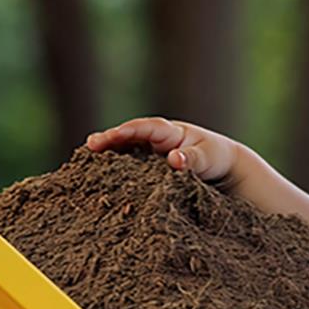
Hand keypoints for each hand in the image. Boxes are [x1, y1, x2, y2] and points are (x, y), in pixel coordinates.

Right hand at [86, 117, 240, 187]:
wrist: (223, 169)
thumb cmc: (215, 159)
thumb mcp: (208, 158)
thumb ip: (193, 159)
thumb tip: (174, 159)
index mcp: (170, 132)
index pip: (145, 128)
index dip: (127, 131)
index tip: (111, 136)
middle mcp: (155, 140)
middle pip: (128, 136)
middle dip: (109, 140)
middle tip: (90, 145)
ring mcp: (150, 154)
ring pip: (125, 151)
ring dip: (108, 155)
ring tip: (86, 162)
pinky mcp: (148, 170)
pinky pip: (129, 167)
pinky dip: (115, 171)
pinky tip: (99, 180)